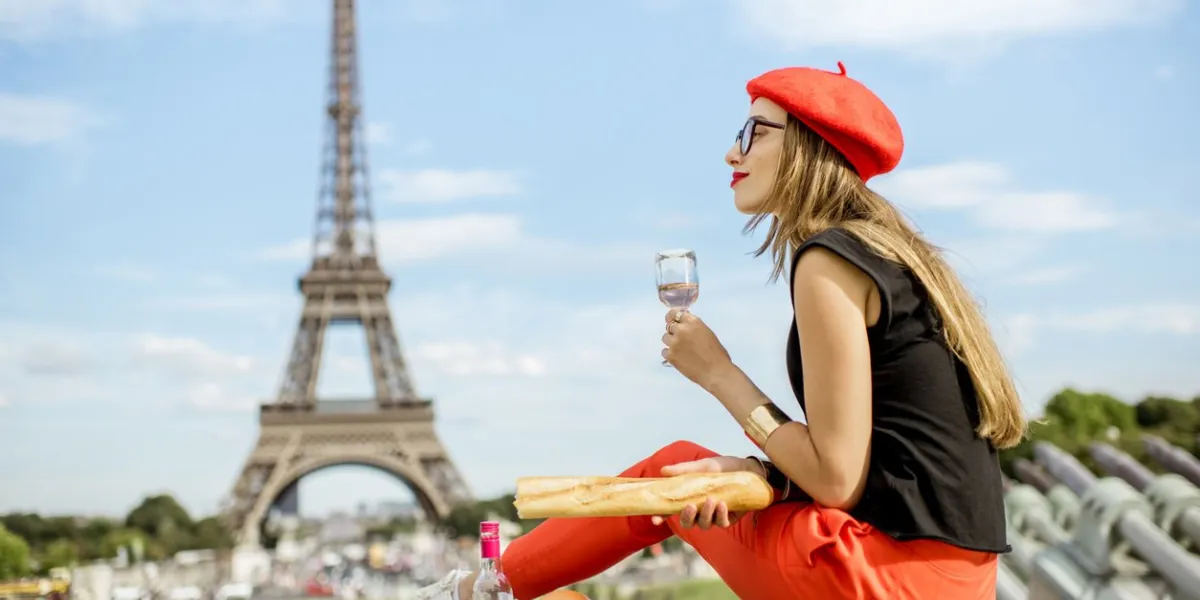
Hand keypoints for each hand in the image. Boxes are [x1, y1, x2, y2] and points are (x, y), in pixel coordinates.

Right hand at [650, 455, 765, 528]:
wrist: (749, 470)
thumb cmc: (724, 468)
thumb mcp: (704, 466)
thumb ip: (684, 470)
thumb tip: (663, 470)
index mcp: (689, 498)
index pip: (671, 510)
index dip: (661, 516)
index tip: (655, 519)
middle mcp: (700, 509)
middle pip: (687, 523)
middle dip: (686, 518)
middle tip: (690, 506)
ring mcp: (714, 515)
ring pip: (704, 525)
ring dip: (705, 515)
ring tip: (711, 500)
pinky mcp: (728, 518)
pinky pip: (721, 523)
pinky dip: (720, 516)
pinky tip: (722, 504)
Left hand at [661, 309, 732, 388]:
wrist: (715, 371)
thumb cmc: (717, 354)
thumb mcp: (707, 333)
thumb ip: (694, 327)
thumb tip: (685, 324)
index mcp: (693, 322)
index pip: (675, 313)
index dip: (672, 317)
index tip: (671, 319)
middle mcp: (682, 330)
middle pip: (669, 326)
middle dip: (674, 331)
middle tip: (681, 340)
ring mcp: (674, 343)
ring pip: (665, 338)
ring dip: (671, 342)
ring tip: (681, 350)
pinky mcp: (670, 355)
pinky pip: (664, 351)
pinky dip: (670, 354)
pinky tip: (679, 358)